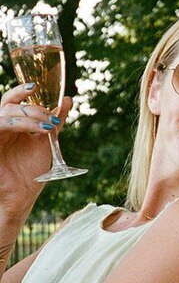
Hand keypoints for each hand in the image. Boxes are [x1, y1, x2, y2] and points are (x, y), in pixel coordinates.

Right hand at [0, 85, 68, 219]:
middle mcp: (2, 127)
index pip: (13, 100)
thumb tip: (67, 99)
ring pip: (6, 114)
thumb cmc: (30, 171)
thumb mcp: (47, 141)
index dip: (21, 90)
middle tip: (52, 119)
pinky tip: (38, 131)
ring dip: (29, 117)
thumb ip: (55, 120)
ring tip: (48, 127)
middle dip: (34, 108)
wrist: (22, 196)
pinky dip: (18, 125)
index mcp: (12, 123)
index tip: (36, 86)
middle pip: (10, 104)